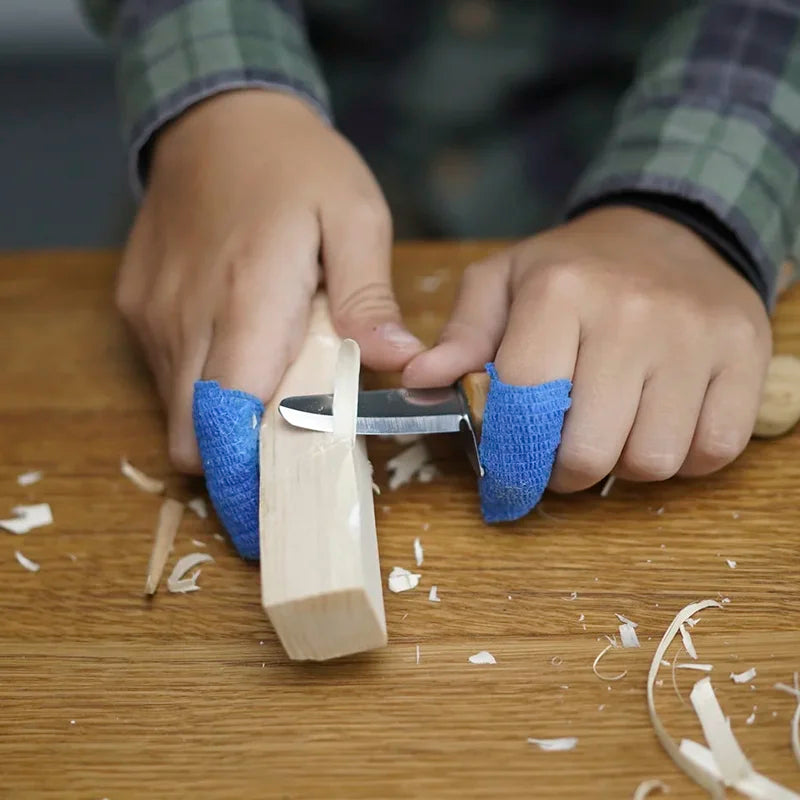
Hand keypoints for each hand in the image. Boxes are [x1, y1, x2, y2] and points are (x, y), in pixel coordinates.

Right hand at [116, 90, 422, 472]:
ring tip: (273, 393)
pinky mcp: (138, 307)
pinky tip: (242, 353)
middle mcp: (186, 317)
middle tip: (287, 453)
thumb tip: (400, 363)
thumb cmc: (298, 166)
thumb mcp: (354, 216)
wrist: (218, 118)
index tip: (279, 500)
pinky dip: (202, 385)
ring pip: (176, 411)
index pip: (227, 420)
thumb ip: (369, 296)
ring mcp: (152, 314)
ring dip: (222, 421)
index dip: (247, 474)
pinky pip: (166, 374)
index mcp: (248, 300)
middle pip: (192, 436)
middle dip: (236, 460)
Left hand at [404, 206, 771, 489]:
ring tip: (613, 432)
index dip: (510, 453)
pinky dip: (684, 458)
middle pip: (588, 451)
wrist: (671, 230)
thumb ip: (461, 335)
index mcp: (560, 293)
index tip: (509, 468)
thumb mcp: (504, 281)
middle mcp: (631, 315)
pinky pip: (713, 451)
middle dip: (565, 472)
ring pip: (653, 462)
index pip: (524, 407)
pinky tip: (660, 425)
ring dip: (624, 467)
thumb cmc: (576, 267)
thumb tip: (417, 380)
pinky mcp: (745, 356)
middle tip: (561, 454)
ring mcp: (696, 337)